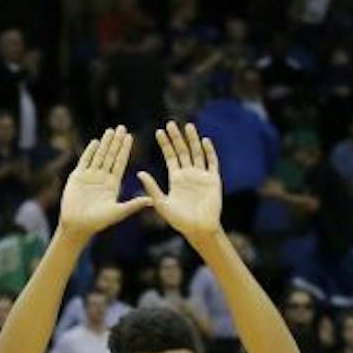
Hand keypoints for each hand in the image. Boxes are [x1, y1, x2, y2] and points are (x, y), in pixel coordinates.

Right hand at [57, 127, 149, 240]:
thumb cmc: (98, 222)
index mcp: (113, 184)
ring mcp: (89, 176)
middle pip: (110, 156)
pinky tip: (95, 142)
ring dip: (104, 143)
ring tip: (110, 130)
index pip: (120, 162)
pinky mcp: (77, 177)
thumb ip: (133, 205)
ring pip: (98, 156)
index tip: (130, 137)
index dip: (124, 149)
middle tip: (122, 127)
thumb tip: (152, 201)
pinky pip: (84, 161)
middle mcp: (102, 178)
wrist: (77, 225)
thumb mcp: (118, 212)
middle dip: (116, 142)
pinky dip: (89, 151)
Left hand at [135, 121, 224, 244]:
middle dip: (177, 138)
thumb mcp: (161, 203)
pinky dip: (209, 152)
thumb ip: (152, 188)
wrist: (199, 229)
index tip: (159, 131)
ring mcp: (201, 175)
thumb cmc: (179, 220)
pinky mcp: (213, 179)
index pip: (170, 156)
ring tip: (188, 126)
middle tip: (171, 123)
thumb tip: (139, 173)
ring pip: (197, 153)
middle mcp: (189, 174)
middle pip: (182, 151)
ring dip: (193, 140)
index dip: (165, 144)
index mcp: (176, 178)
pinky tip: (204, 141)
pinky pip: (212, 162)